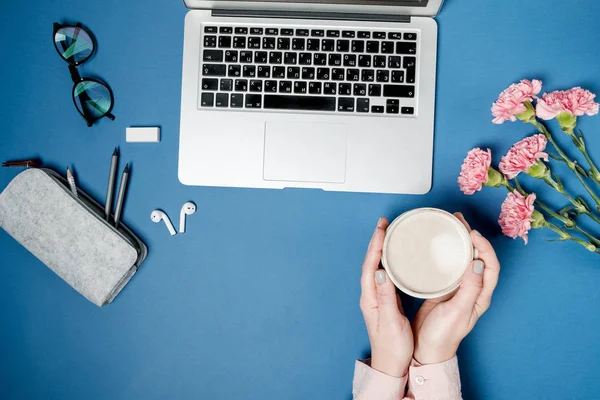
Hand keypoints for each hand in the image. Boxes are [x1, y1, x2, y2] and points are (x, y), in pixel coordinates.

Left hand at [360, 217, 413, 376]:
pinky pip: (385, 273)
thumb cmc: (392, 346)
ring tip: (389, 232)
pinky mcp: (385, 300)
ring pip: (377, 265)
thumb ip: (386, 297)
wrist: (391, 364)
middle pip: (371, 262)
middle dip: (377, 241)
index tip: (382, 229)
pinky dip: (389, 260)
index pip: (370, 266)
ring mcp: (377, 297)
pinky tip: (396, 256)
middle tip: (385, 223)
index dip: (375, 246)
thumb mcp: (391, 322)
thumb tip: (380, 272)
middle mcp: (371, 295)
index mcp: (370, 299)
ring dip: (382, 248)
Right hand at [412, 212, 500, 364]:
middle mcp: (473, 289)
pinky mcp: (444, 288)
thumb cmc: (443, 335)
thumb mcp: (457, 311)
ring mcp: (458, 288)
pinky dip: (447, 251)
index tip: (471, 233)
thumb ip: (470, 288)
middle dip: (472, 237)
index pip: (491, 266)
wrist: (426, 349)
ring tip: (451, 225)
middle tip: (459, 220)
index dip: (485, 247)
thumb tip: (479, 263)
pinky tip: (438, 244)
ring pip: (465, 259)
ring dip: (460, 241)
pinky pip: (450, 265)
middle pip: (479, 258)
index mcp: (480, 296)